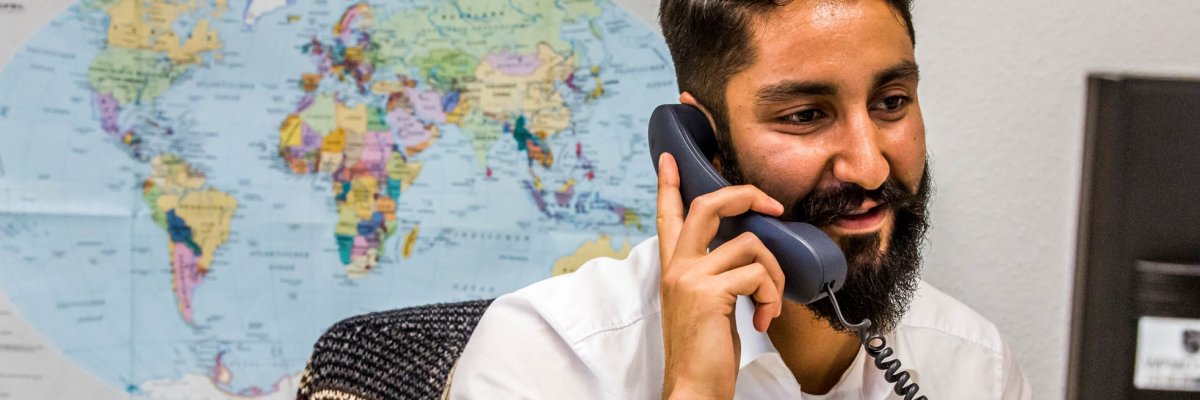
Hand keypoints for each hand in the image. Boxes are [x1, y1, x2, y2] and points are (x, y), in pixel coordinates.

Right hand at [656, 153, 786, 399]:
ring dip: (774, 276)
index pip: (669, 215)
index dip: (670, 184)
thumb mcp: (706, 304)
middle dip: (745, 195)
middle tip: (772, 206)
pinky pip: (757, 274)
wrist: (694, 387)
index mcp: (673, 268)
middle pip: (709, 205)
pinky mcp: (708, 291)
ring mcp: (689, 276)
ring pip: (751, 245)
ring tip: (769, 305)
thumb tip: (753, 253)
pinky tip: (763, 321)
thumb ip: (716, 274)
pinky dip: (772, 297)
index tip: (671, 158)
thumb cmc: (705, 352)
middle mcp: (676, 266)